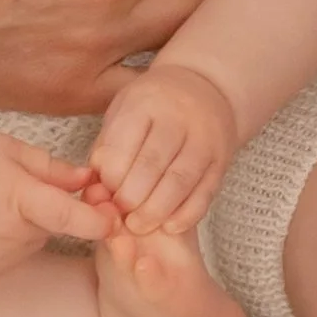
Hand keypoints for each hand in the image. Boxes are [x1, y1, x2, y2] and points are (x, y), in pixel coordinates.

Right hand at [0, 128, 103, 271]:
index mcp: (19, 199)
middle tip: (25, 186)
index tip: (116, 219)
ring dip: (33, 224)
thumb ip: (55, 170)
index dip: (98, 220)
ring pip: (37, 239)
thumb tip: (91, 182)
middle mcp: (10, 234)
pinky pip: (17, 252)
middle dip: (54, 209)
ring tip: (0, 201)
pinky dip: (13, 238)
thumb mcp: (12, 150)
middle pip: (56, 226)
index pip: (69, 217)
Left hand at [91, 64, 238, 235]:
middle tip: (119, 215)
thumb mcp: (122, 110)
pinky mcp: (222, 159)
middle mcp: (178, 116)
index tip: (102, 195)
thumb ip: (108, 147)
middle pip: (152, 164)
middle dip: (131, 198)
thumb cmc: (153, 106)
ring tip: (138, 226)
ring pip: (180, 181)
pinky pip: (206, 192)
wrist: (206, 89)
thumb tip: (95, 191)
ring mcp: (205, 137)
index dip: (110, 178)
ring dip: (157, 210)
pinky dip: (187, 214)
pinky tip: (170, 227)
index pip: (123, 145)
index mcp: (146, 101)